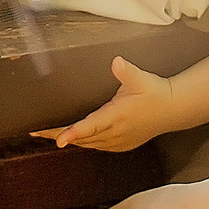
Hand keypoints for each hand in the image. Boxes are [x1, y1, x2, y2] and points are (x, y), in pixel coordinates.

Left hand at [32, 57, 179, 151]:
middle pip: (83, 138)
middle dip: (59, 135)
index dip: (73, 133)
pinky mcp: (121, 145)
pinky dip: (84, 143)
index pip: (91, 127)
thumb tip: (116, 61)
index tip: (58, 140)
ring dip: (70, 140)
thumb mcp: (141, 79)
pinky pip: (97, 146)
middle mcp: (116, 132)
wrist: (173, 109)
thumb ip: (127, 71)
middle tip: (36, 132)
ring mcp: (119, 141)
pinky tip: (73, 139)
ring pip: (88, 144)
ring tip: (47, 135)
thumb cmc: (155, 92)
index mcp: (118, 116)